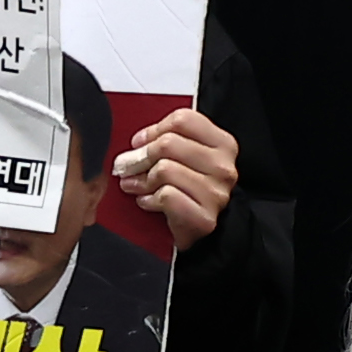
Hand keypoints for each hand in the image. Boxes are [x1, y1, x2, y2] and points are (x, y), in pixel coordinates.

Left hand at [112, 104, 239, 254]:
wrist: (199, 232)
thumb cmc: (189, 191)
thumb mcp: (184, 157)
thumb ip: (166, 141)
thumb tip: (138, 144)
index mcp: (222, 144)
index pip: (183, 120)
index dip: (155, 129)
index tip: (140, 142)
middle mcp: (223, 167)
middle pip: (169, 143)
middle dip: (140, 156)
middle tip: (127, 166)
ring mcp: (216, 193)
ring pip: (165, 169)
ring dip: (144, 180)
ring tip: (139, 186)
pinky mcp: (204, 217)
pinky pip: (166, 196)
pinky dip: (150, 199)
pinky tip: (149, 201)